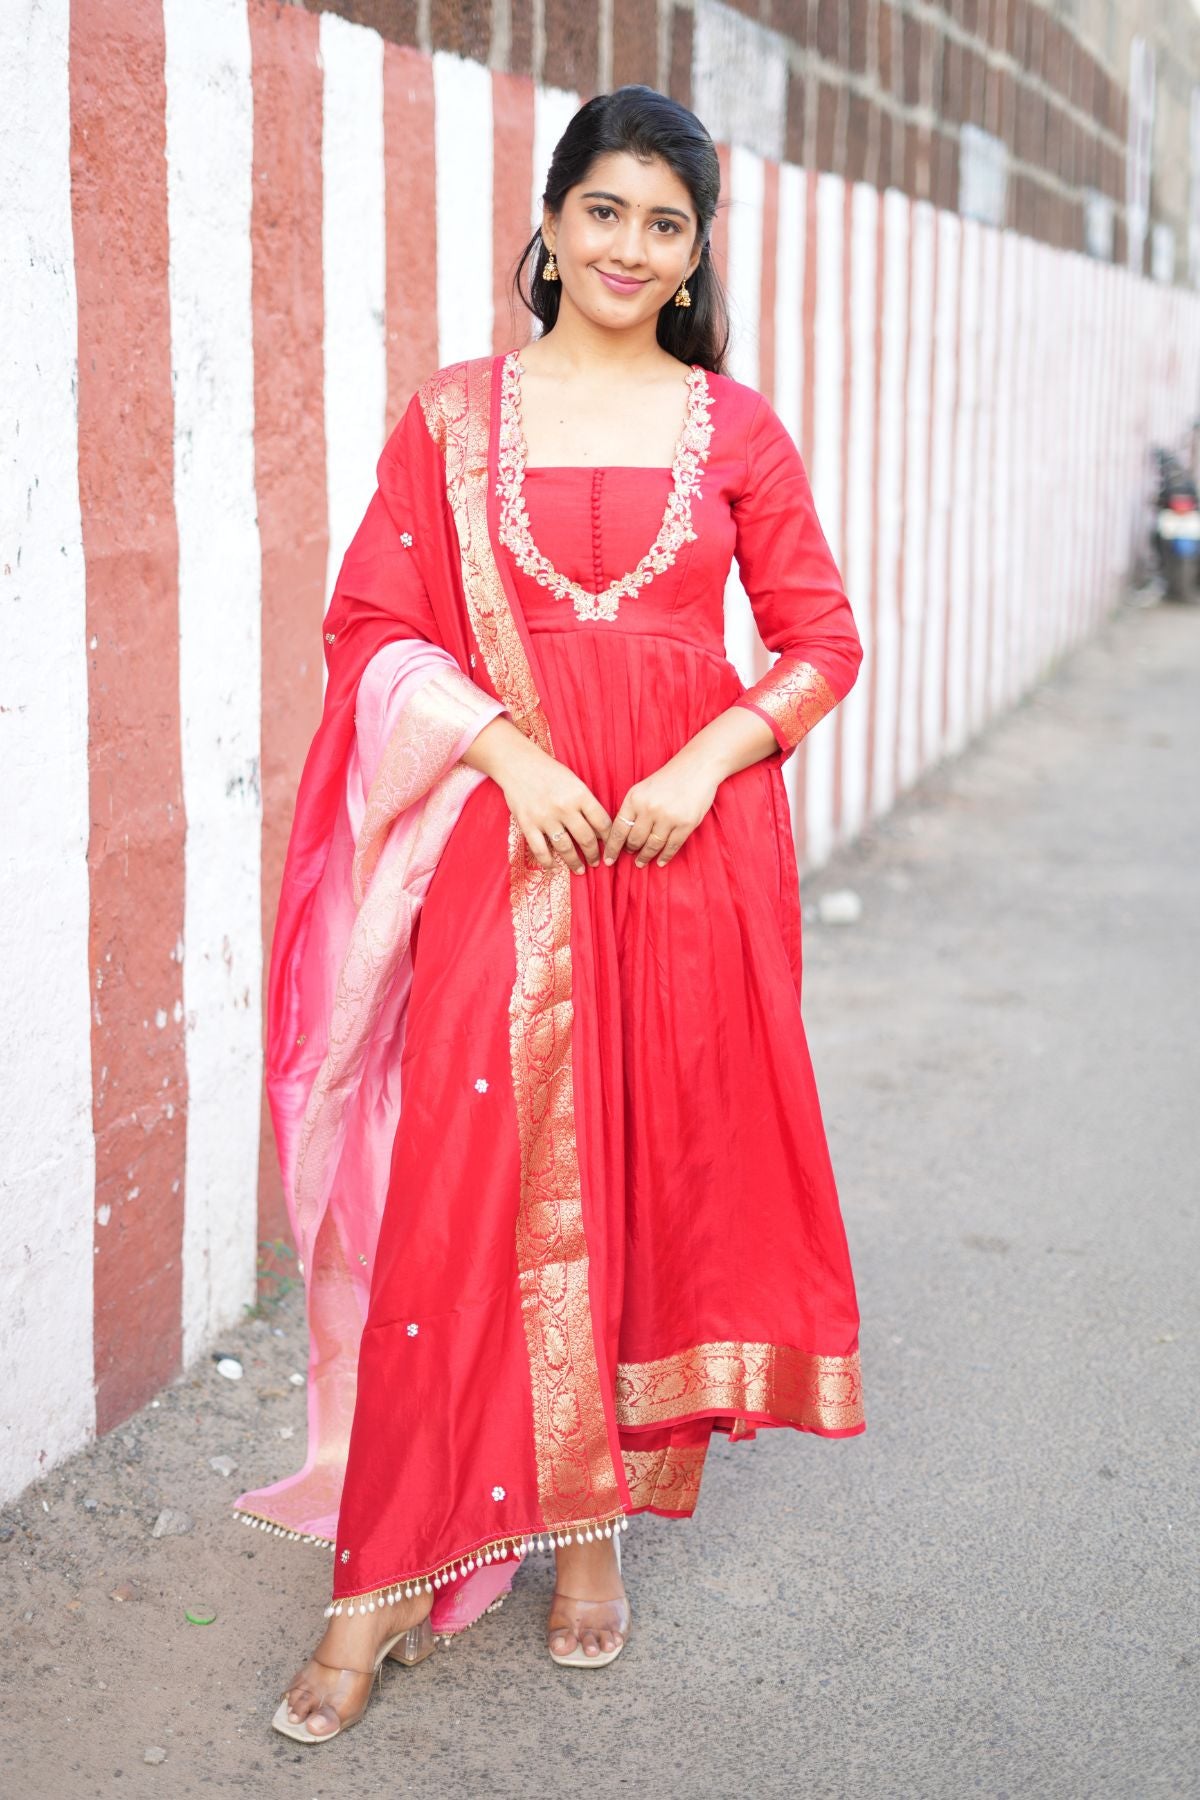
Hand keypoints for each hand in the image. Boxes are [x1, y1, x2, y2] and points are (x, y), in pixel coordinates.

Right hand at [496, 739, 611, 874]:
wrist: (517, 763)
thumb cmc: (549, 771)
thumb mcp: (574, 781)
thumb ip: (586, 803)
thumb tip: (600, 829)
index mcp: (580, 794)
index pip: (602, 822)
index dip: (609, 838)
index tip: (610, 846)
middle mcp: (564, 807)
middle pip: (586, 839)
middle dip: (594, 854)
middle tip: (596, 862)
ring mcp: (545, 817)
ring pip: (565, 848)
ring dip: (575, 862)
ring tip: (580, 869)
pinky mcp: (527, 824)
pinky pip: (540, 850)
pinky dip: (548, 862)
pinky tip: (553, 867)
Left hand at [601, 749, 720, 867]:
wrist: (697, 767)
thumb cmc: (668, 779)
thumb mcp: (642, 789)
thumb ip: (632, 809)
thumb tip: (622, 836)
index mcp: (635, 798)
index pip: (619, 829)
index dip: (612, 848)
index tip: (608, 860)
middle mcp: (649, 809)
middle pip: (635, 840)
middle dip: (631, 850)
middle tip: (631, 856)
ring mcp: (668, 818)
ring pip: (652, 846)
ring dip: (646, 856)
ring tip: (641, 862)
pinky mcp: (685, 824)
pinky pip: (671, 847)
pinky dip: (664, 857)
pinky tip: (660, 862)